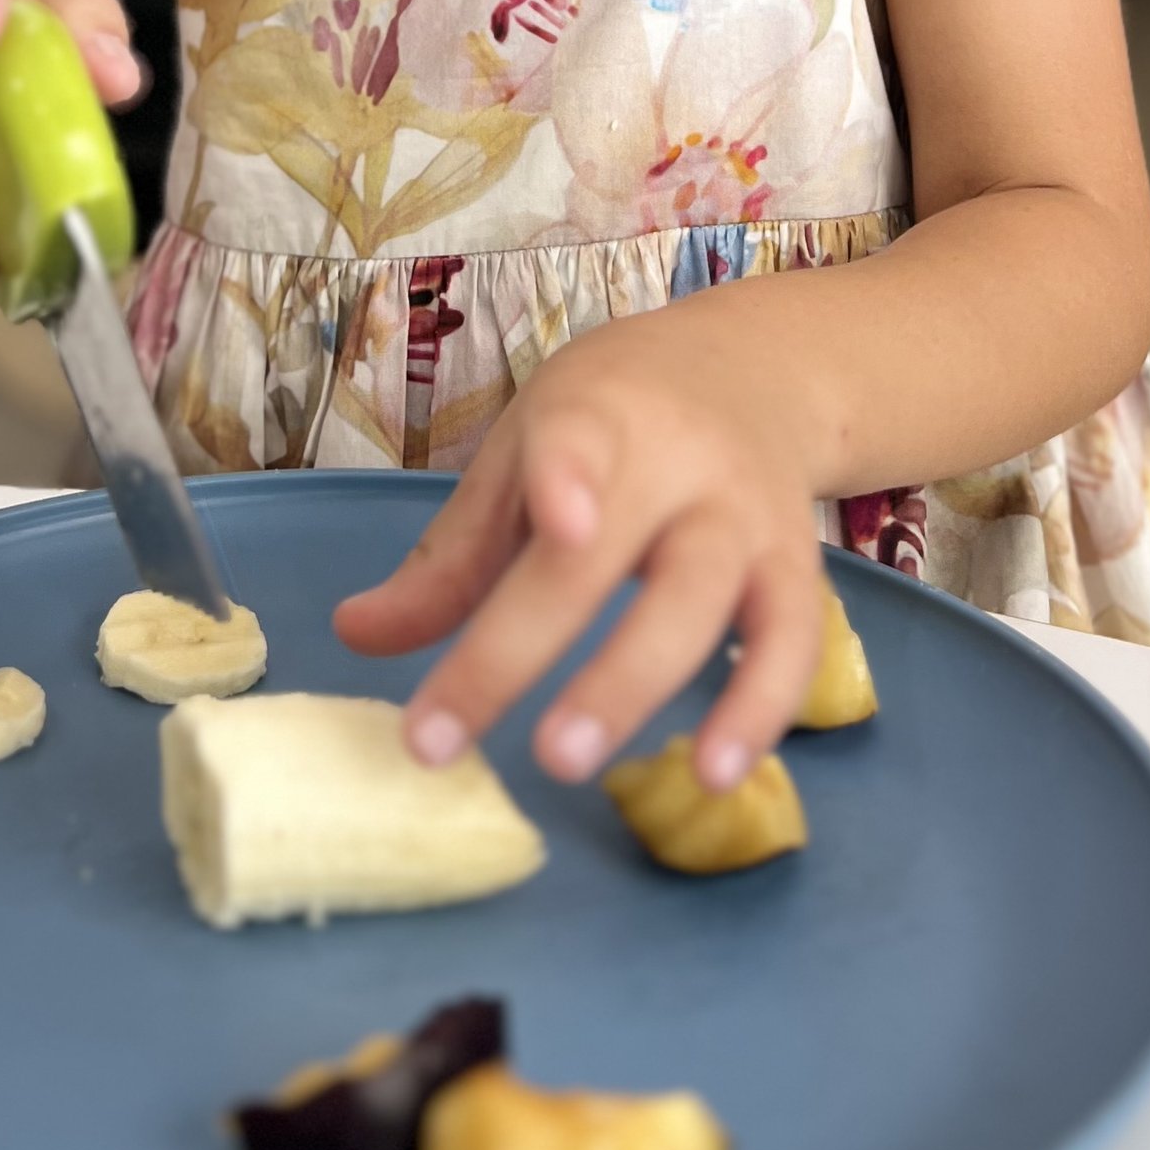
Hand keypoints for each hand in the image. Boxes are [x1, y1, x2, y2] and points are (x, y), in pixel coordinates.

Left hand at [332, 301, 827, 791]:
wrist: (754, 371)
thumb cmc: (615, 421)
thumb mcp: (526, 454)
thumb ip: (453, 554)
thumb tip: (354, 636)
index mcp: (597, 414)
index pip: (577, 441)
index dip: (569, 480)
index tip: (559, 524)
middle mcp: (680, 461)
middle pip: (608, 556)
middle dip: (532, 646)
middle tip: (455, 741)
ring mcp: (745, 515)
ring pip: (700, 601)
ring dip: (633, 685)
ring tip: (568, 764)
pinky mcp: (795, 567)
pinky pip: (790, 645)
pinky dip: (759, 711)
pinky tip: (715, 778)